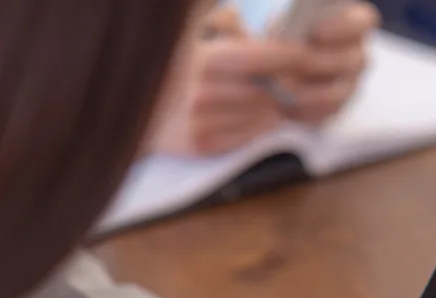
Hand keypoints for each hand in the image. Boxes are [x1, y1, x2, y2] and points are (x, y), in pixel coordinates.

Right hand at [149, 3, 377, 156]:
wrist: (121, 106)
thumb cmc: (162, 61)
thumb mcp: (184, 29)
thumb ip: (218, 18)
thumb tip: (247, 12)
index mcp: (203, 60)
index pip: (262, 58)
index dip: (291, 54)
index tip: (309, 50)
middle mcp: (205, 94)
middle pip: (269, 90)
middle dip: (293, 82)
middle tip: (314, 73)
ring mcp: (206, 123)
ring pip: (263, 115)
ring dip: (282, 105)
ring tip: (292, 92)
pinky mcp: (205, 145)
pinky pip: (248, 135)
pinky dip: (263, 123)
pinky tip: (266, 112)